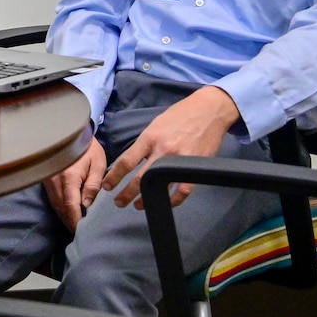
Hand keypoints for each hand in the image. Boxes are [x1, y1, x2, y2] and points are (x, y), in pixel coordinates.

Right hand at [43, 136, 105, 231]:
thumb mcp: (97, 164)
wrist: (69, 132)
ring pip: (55, 204)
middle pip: (61, 208)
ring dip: (64, 216)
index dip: (75, 220)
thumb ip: (93, 185)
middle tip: (79, 233)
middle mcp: (55, 180)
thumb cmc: (88, 148)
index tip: (82, 231)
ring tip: (74, 226)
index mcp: (69, 177)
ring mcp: (48, 180)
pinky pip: (53, 198)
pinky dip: (60, 208)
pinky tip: (68, 213)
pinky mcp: (47, 179)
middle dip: (70, 222)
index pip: (71, 205)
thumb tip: (87, 205)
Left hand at [103, 85, 241, 207]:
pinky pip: (183, 190)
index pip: (127, 161)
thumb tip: (134, 159)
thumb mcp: (156, 124)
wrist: (209, 110)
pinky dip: (174, 200)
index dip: (114, 176)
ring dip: (147, 199)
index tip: (107, 186)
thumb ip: (146, 142)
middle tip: (118, 202)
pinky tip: (166, 203)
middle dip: (126, 193)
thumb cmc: (180, 115)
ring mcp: (179, 160)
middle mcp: (163, 150)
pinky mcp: (195, 167)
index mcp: (150, 138)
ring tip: (138, 206)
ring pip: (160, 186)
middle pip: (140, 178)